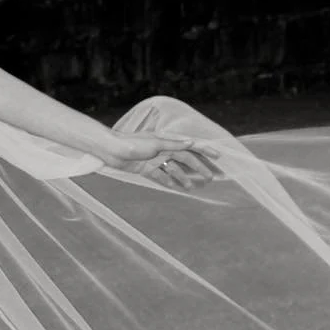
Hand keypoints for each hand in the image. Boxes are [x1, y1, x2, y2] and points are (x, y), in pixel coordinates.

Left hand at [103, 132, 218, 189]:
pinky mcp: (145, 169)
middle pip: (185, 160)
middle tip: (210, 178)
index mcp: (168, 142)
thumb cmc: (132, 143)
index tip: (219, 156)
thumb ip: (174, 145)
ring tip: (192, 187)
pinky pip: (159, 176)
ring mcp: (154, 160)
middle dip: (198, 168)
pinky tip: (175, 187)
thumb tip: (192, 142)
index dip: (205, 150)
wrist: (111, 150)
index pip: (191, 146)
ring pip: (174, 170)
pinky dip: (167, 181)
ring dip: (183, 177)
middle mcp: (163, 150)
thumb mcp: (155, 143)